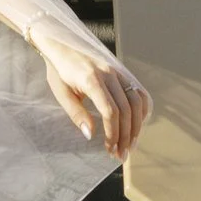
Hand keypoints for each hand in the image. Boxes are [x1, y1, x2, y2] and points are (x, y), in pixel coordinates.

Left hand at [36, 37, 149, 161]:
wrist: (62, 45)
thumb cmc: (59, 72)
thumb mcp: (61, 94)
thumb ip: (76, 114)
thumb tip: (90, 135)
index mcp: (91, 79)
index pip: (110, 111)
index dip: (112, 133)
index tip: (110, 149)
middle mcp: (108, 74)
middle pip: (126, 109)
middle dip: (126, 135)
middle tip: (122, 154)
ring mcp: (118, 71)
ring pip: (137, 101)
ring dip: (136, 126)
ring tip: (131, 144)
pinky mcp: (122, 72)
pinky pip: (139, 91)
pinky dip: (142, 109)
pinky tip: (137, 124)